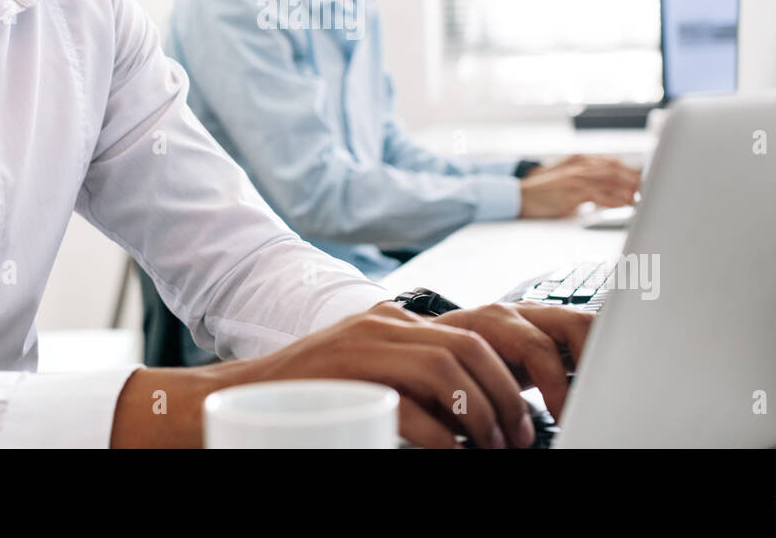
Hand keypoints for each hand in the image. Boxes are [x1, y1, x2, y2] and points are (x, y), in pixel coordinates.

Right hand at [112, 299, 592, 448]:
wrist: (228, 402)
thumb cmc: (302, 397)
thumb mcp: (369, 373)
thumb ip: (415, 376)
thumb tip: (475, 414)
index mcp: (396, 321)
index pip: (480, 325)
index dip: (524, 358)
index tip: (547, 396)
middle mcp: (385, 324)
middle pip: (476, 343)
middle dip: (512, 393)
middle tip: (524, 435)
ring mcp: (364, 347)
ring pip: (452, 368)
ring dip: (487, 414)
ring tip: (496, 448)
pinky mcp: (346, 379)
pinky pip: (411, 406)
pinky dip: (442, 437)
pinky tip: (453, 455)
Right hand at [519, 154, 640, 216]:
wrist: (519, 196)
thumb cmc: (544, 192)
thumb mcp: (568, 181)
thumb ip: (589, 182)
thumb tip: (613, 192)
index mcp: (581, 160)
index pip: (613, 163)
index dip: (633, 172)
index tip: (648, 182)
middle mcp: (580, 165)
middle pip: (616, 170)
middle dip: (636, 180)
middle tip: (652, 191)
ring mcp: (575, 177)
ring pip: (610, 180)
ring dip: (629, 190)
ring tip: (643, 199)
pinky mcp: (571, 191)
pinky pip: (598, 194)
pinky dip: (614, 200)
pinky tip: (625, 205)